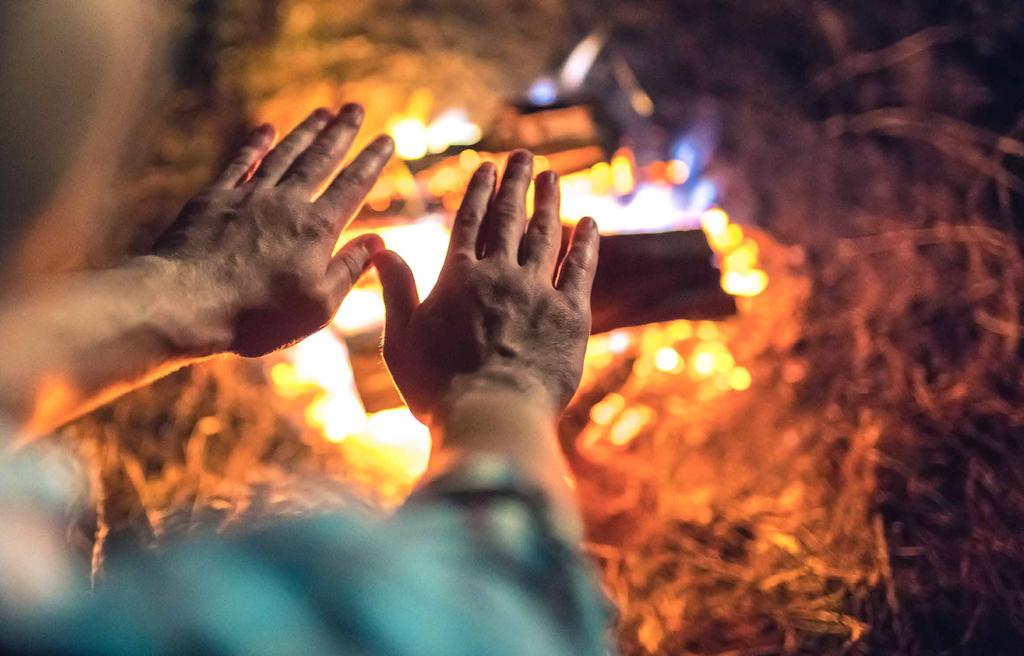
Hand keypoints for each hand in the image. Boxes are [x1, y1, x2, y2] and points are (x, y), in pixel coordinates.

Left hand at [151, 104, 393, 356]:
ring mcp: (248, 197)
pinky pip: (240, 163)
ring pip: (284, 155)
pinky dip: (255, 145)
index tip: (387, 139)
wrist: (186, 303)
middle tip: (356, 108)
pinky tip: (267, 130)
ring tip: (322, 112)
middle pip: (320, 159)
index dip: (372, 161)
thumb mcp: (318, 305)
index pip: (353, 186)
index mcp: (317, 230)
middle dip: (341, 132)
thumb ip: (349, 269)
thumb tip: (378, 241)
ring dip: (305, 132)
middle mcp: (287, 203)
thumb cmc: (257, 315)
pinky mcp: (213, 199)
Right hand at [375, 150, 599, 424]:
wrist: (492, 417)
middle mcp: (500, 274)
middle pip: (509, 219)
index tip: (487, 166)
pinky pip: (581, 269)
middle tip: (525, 156)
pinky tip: (590, 223)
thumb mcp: (401, 340)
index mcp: (458, 277)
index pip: (469, 221)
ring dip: (549, 202)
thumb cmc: (438, 388)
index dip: (480, 191)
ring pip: (546, 235)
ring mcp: (538, 292)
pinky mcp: (571, 315)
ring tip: (551, 176)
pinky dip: (586, 243)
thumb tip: (383, 250)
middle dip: (516, 184)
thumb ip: (397, 291)